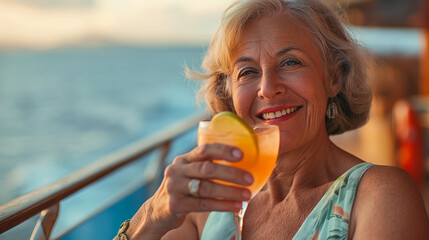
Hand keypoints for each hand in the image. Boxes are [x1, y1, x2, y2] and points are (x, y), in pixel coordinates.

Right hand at [136, 143, 253, 236]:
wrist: (158, 211)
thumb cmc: (184, 189)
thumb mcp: (190, 173)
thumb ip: (207, 166)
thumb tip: (242, 164)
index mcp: (184, 159)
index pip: (204, 150)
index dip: (223, 151)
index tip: (241, 154)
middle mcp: (177, 170)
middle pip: (207, 169)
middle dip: (231, 174)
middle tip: (249, 178)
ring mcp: (174, 187)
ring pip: (206, 188)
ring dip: (229, 192)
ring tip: (246, 195)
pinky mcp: (175, 205)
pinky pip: (203, 204)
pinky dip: (222, 206)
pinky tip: (235, 207)